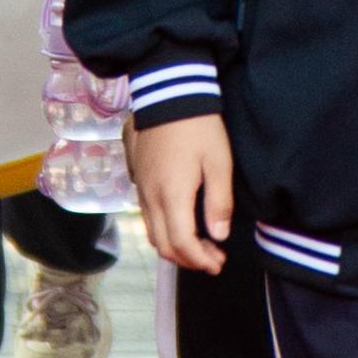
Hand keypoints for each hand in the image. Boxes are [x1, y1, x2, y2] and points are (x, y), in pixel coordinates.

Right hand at [131, 113, 234, 273]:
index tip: (218, 263)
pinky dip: (165, 231)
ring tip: (201, 246)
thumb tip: (218, 234)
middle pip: (163, 245)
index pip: (182, 244)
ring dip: (176, 247)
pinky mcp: (138, 181)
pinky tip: (183, 224)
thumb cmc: (198, 127)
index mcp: (172, 195)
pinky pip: (147, 218)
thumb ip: (218, 202)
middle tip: (213, 259)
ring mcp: (141, 190)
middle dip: (188, 260)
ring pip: (152, 234)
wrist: (168, 94)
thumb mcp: (219, 161)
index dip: (200, 260)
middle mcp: (151, 198)